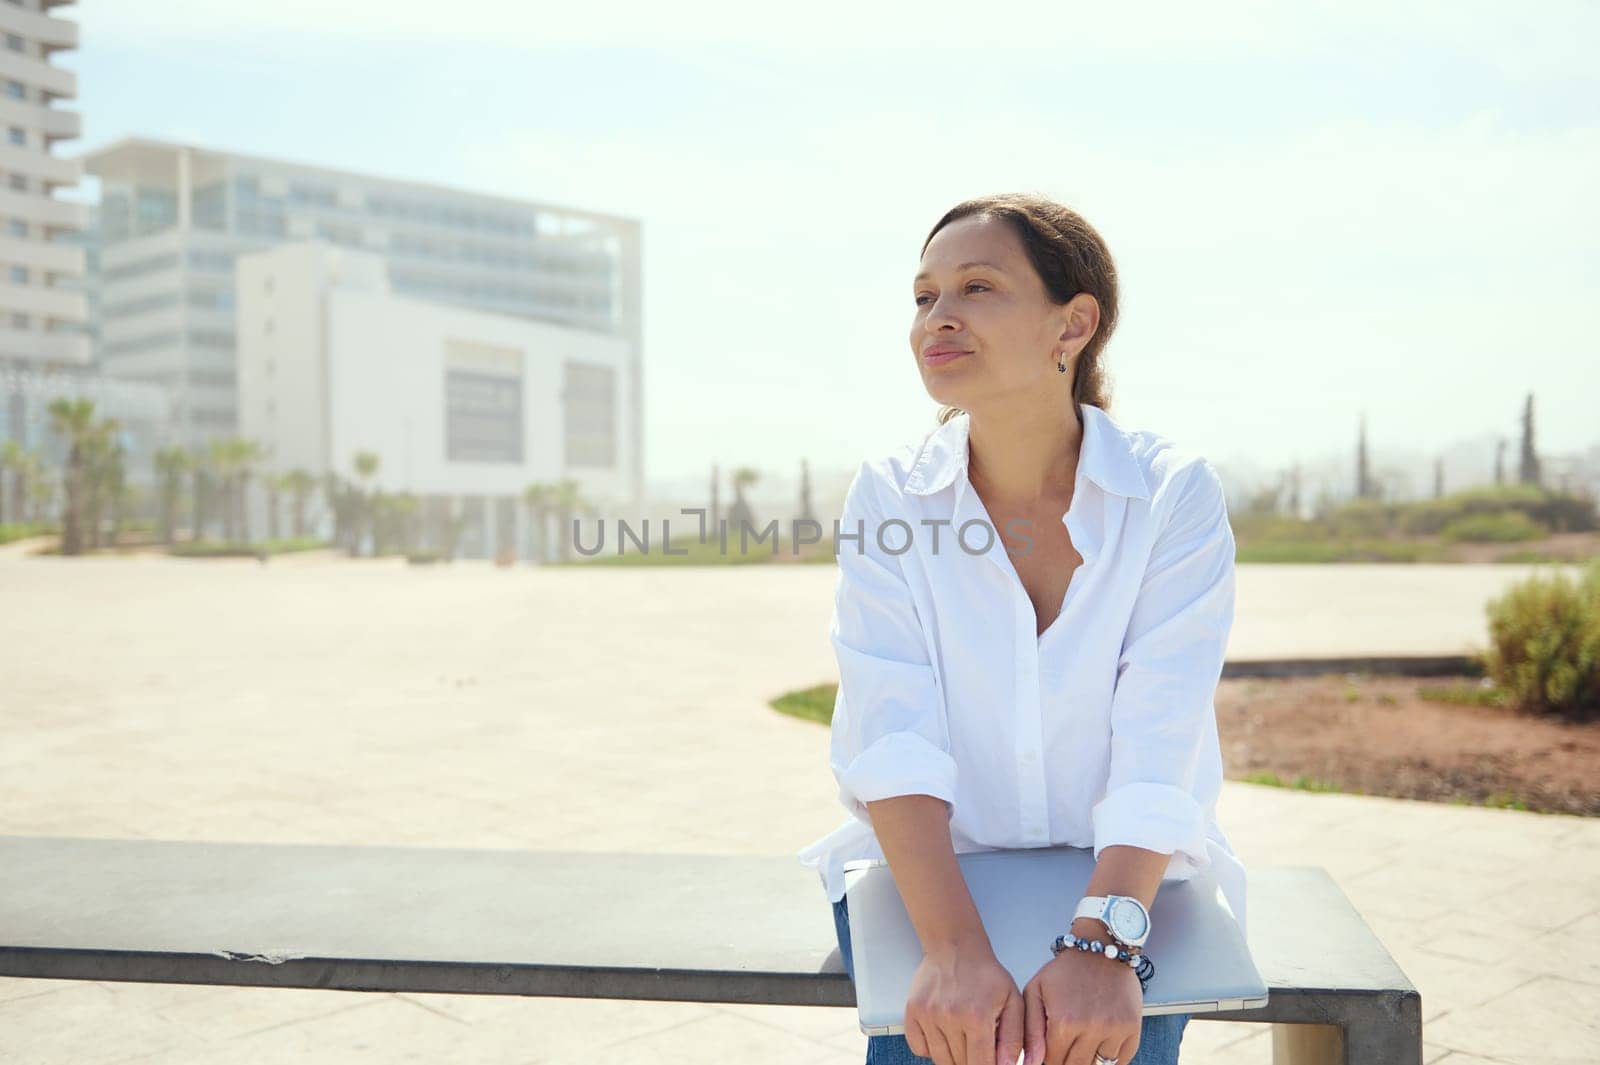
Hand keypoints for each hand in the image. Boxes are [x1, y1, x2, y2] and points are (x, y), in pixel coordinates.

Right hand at [904, 937, 1026, 1064]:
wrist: (955, 946)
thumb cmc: (986, 974)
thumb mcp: (1013, 1002)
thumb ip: (1013, 1039)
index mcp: (977, 1017)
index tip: (989, 1061)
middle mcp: (949, 1017)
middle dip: (972, 1061)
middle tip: (978, 1044)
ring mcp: (928, 1014)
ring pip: (940, 1060)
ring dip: (953, 1057)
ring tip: (962, 1037)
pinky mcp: (913, 1011)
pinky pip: (919, 1049)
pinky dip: (931, 1049)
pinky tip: (943, 1034)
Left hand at [1021, 945, 1142, 1064]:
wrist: (1100, 948)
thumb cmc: (1066, 970)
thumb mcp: (1036, 991)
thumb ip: (1030, 1030)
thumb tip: (1030, 1062)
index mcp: (1064, 1021)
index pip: (1053, 1062)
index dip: (1050, 1058)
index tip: (1051, 1049)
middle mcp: (1091, 1028)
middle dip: (1067, 1062)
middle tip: (1066, 1047)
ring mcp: (1114, 1030)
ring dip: (1088, 1061)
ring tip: (1082, 1045)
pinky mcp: (1132, 1028)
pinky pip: (1122, 1061)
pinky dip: (1111, 1060)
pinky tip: (1100, 1046)